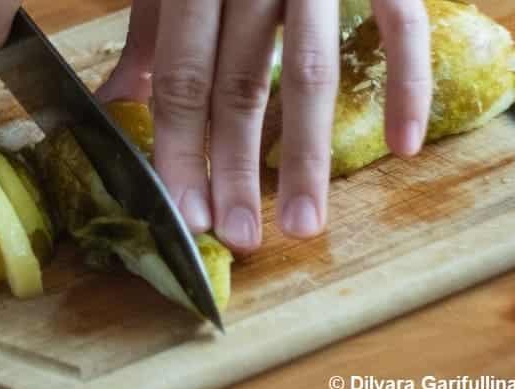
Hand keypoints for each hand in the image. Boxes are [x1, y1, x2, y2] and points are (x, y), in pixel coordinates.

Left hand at [96, 0, 430, 252]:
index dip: (179, 149)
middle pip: (238, 84)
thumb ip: (148, 41)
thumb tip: (107, 106)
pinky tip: (403, 146)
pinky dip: (406, 84)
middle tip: (236, 237)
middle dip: (234, 168)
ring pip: (309, 69)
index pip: (180, 77)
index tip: (183, 214)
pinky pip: (400, 25)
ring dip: (306, 154)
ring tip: (303, 223)